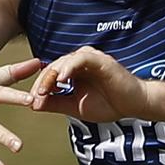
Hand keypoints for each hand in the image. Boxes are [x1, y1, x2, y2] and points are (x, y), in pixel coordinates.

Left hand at [30, 47, 147, 122]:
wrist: (133, 105)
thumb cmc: (108, 104)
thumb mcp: (75, 106)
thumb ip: (56, 103)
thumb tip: (33, 105)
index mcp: (75, 71)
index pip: (51, 73)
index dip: (40, 85)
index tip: (32, 101)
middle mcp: (81, 62)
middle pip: (55, 66)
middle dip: (42, 81)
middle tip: (34, 97)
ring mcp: (91, 59)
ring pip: (65, 60)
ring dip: (52, 75)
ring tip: (44, 90)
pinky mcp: (100, 59)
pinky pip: (80, 58)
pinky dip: (69, 67)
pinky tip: (62, 80)